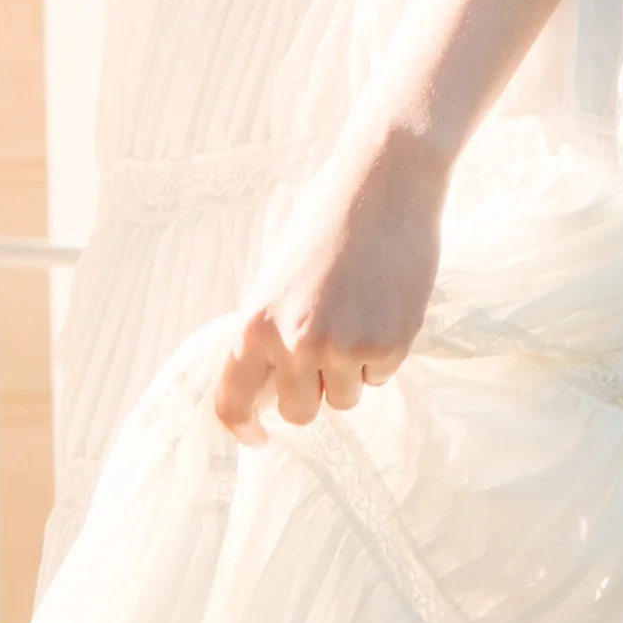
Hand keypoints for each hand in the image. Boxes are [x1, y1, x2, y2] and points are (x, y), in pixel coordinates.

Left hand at [213, 120, 447, 443]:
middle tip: (328, 350)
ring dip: (352, 372)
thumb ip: (270, 332)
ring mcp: (343, 349)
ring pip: (344, 399)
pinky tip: (384, 306)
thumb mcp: (277, 278)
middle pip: (299, 413)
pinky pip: (381, 377)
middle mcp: (294, 344)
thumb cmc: (327, 222)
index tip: (260, 438)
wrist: (384, 184)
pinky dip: (384, 353)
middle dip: (314, 391)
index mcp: (255, 326)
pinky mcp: (387, 346)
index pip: (235, 403)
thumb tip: (269, 387)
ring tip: (359, 314)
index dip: (246, 429)